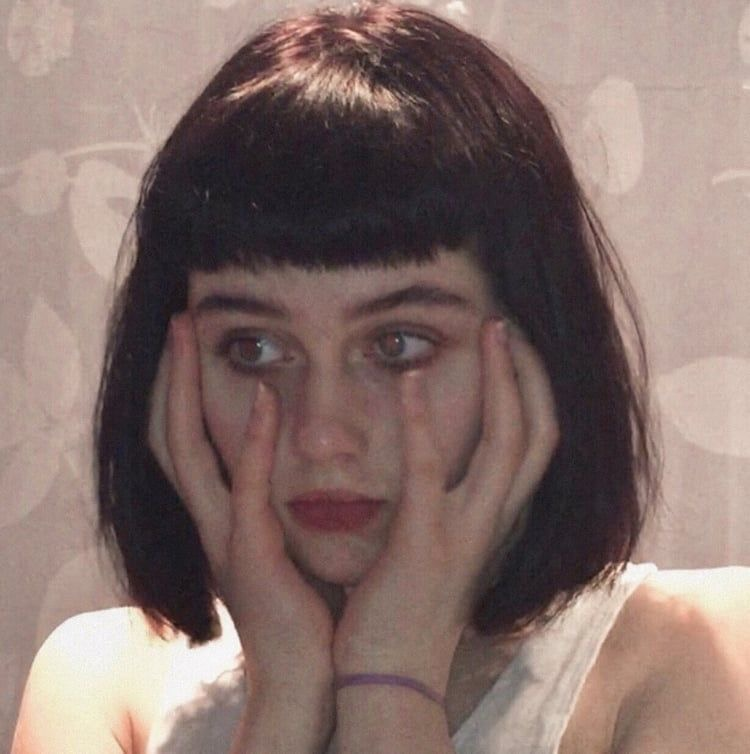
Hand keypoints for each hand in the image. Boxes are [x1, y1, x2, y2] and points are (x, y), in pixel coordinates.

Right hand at [148, 313, 334, 709]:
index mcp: (223, 514)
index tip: (190, 342)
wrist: (310, 672)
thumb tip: (302, 453)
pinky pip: (245, 492)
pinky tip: (263, 398)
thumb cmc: (308, 601)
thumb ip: (280, 496)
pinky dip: (251, 444)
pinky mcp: (252, 558)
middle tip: (176, 322)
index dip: (180, 391)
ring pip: (187, 454)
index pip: (186, 441)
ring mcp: (224, 538)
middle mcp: (211, 520)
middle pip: (170, 435)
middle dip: (171, 378)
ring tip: (189, 338)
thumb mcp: (285, 538)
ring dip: (187, 392)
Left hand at [332, 320, 558, 692]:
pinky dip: (424, 422)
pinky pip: (431, 471)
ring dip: (503, 381)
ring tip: (490, 331)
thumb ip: (450, 504)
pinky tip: (413, 381)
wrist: (388, 673)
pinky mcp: (424, 542)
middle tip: (508, 323)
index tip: (514, 348)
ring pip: (509, 443)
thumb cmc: (405, 604)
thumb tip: (437, 459)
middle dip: (531, 373)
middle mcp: (495, 522)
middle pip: (540, 433)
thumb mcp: (442, 544)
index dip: (535, 393)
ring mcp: (466, 532)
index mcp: (497, 519)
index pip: (538, 445)